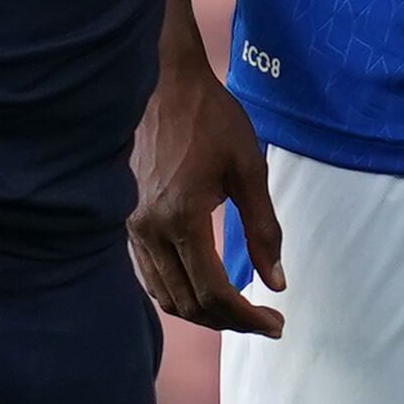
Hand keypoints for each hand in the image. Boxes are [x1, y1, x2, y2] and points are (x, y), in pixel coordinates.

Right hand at [129, 47, 285, 337]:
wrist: (160, 80)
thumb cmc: (208, 117)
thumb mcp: (248, 169)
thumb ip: (264, 230)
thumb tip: (277, 281)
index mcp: (180, 219)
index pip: (214, 293)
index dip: (248, 318)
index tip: (276, 324)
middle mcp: (148, 231)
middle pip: (188, 304)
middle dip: (230, 322)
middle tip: (265, 322)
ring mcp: (131, 227)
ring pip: (164, 295)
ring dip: (203, 312)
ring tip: (239, 311)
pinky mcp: (125, 219)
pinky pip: (149, 274)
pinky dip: (178, 292)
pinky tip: (203, 287)